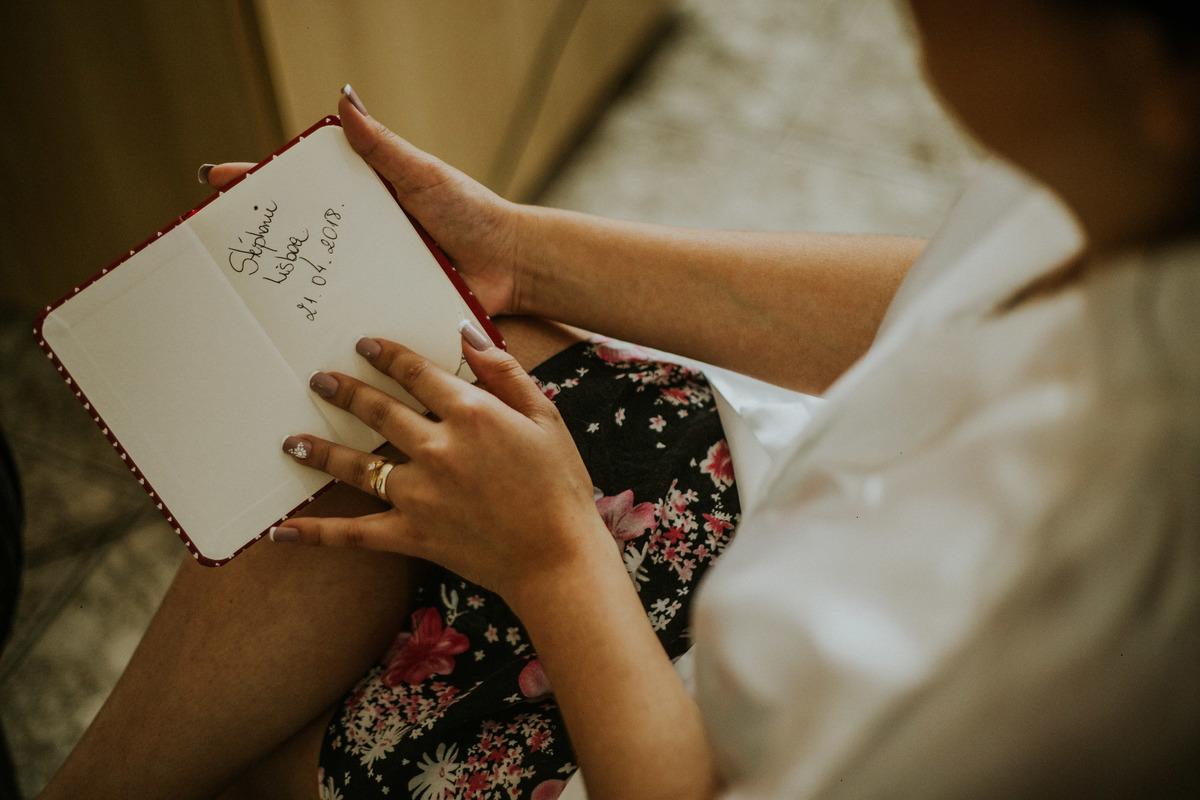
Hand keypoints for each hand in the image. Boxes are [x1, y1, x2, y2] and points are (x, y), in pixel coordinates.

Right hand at [199, 86, 525, 315]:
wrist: (512, 266)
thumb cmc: (472, 213)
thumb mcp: (423, 173)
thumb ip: (382, 145)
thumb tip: (344, 96)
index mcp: (367, 198)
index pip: (304, 186)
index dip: (261, 184)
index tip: (216, 182)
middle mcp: (364, 237)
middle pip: (303, 236)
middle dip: (262, 240)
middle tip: (216, 244)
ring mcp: (374, 273)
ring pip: (322, 281)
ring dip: (287, 289)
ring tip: (244, 295)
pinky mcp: (389, 306)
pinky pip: (353, 315)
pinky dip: (327, 325)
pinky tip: (294, 336)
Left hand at [272, 328, 617, 604]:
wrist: (558, 557)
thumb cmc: (560, 485)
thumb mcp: (545, 417)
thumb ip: (505, 373)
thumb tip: (468, 333)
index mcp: (471, 414)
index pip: (417, 373)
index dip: (387, 355)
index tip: (364, 344)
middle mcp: (437, 448)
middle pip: (378, 411)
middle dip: (345, 392)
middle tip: (319, 379)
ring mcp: (419, 494)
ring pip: (357, 465)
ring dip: (321, 451)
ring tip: (292, 441)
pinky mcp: (411, 535)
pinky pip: (354, 533)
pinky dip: (316, 534)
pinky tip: (281, 531)